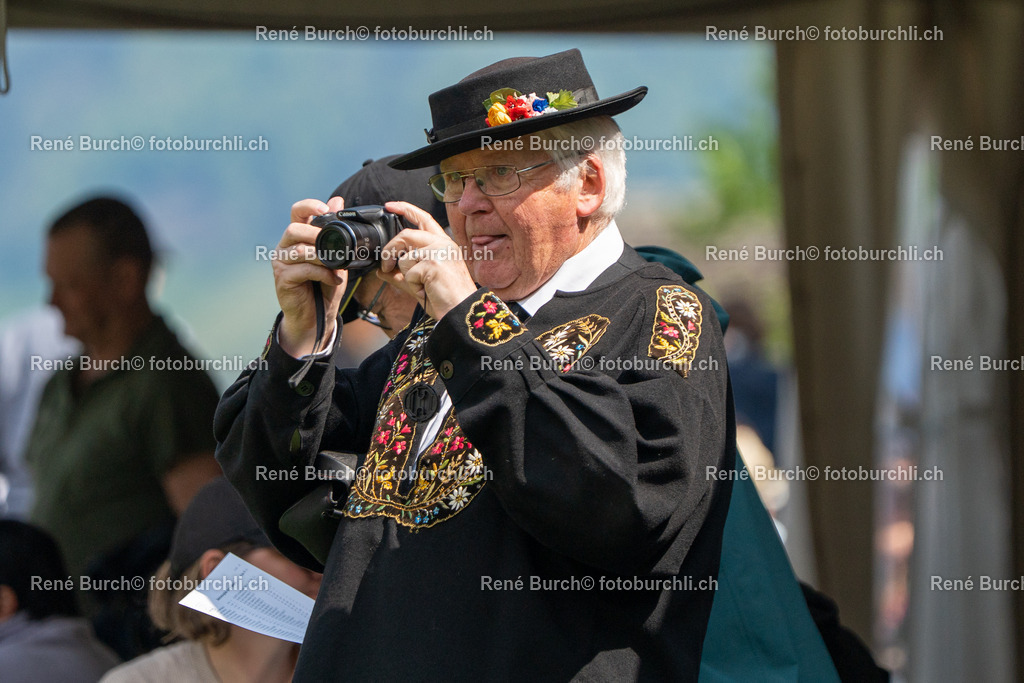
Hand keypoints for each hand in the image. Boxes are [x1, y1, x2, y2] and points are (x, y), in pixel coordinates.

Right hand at [273, 196, 347, 356]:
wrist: (317, 316)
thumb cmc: (324, 285)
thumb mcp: (336, 257)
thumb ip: (336, 233)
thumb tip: (338, 200)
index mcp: (298, 238)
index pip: (297, 212)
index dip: (309, 206)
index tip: (325, 209)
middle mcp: (285, 247)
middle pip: (294, 229)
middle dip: (316, 235)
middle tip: (334, 246)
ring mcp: (281, 263)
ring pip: (299, 250)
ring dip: (322, 257)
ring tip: (337, 267)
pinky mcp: (282, 278)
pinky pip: (304, 269)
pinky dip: (323, 273)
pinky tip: (333, 278)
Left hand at [378, 201, 477, 319]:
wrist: (462, 312)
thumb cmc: (447, 298)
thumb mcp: (421, 282)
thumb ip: (401, 275)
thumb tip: (380, 271)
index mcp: (444, 243)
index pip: (423, 218)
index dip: (405, 209)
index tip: (389, 206)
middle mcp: (443, 243)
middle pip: (406, 235)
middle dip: (390, 250)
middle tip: (386, 265)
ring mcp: (439, 252)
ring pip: (404, 258)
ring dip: (407, 275)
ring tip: (423, 286)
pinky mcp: (433, 264)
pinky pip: (408, 273)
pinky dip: (413, 286)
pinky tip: (427, 290)